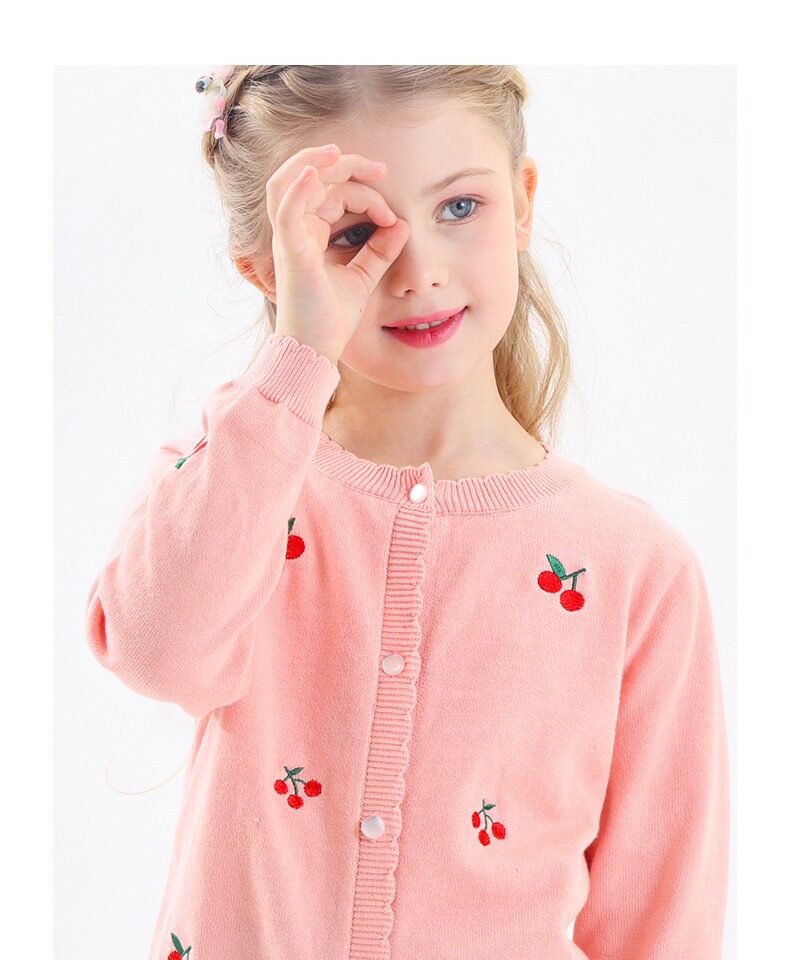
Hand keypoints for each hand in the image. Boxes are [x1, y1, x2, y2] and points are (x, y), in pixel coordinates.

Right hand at [266, 144, 408, 362]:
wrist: (315, 350)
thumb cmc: (330, 319)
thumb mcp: (362, 278)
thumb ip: (379, 252)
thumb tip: (403, 226)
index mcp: (309, 235)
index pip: (333, 194)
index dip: (364, 194)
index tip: (391, 216)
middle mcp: (295, 232)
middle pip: (314, 179)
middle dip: (346, 166)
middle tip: (380, 170)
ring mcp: (289, 240)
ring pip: (292, 182)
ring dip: (313, 161)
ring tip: (339, 153)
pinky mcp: (291, 252)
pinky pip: (286, 210)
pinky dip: (297, 186)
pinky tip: (315, 171)